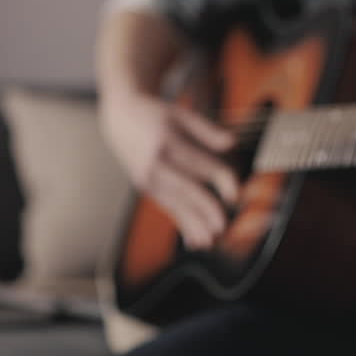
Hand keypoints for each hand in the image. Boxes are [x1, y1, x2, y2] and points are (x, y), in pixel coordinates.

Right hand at [103, 91, 239, 248]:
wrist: (120, 117)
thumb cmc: (155, 114)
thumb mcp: (181, 114)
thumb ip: (207, 130)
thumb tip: (231, 143)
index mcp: (166, 142)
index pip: (199, 165)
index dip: (220, 180)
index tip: (235, 194)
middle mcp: (154, 163)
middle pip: (185, 189)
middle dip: (204, 210)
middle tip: (222, 228)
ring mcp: (146, 177)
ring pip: (174, 204)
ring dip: (192, 224)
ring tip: (209, 241)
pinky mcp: (144, 187)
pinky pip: (166, 207)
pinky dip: (181, 223)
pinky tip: (193, 238)